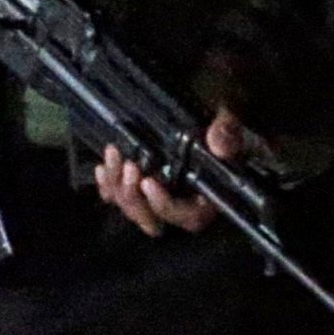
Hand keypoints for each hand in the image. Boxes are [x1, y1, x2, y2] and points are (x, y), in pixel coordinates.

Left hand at [97, 110, 267, 236]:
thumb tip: (218, 143)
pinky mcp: (139, 185)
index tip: (149, 182)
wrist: (206, 114)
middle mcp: (181, 203)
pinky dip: (108, 186)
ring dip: (117, 187)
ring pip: (132, 209)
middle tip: (129, 166)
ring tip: (114, 156)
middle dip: (133, 198)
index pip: (187, 217)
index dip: (164, 205)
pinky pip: (119, 197)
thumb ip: (229, 132)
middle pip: (152, 220)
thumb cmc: (220, 123)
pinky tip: (104, 166)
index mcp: (208, 197)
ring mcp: (157, 196)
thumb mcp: (230, 122)